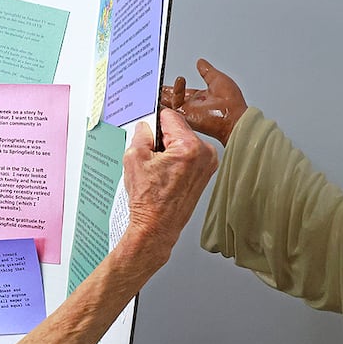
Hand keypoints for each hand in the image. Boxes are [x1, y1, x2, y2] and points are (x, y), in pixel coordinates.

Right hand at [120, 107, 218, 268]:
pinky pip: (188, 155)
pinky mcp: (206, 173)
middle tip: (150, 155)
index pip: (170, 116)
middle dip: (162, 137)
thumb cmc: (148, 201)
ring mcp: (208, 164)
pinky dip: (176, 159)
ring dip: (169, 148)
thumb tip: (146, 126)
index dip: (153, 121)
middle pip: (178, 129)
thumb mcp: (134, 157)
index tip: (146, 128)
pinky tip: (165, 174)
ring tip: (158, 168)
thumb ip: (141, 134)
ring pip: (183, 142)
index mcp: (190, 147)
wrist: (157, 227)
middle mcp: (205, 154)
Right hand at [160, 58, 247, 145]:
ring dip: (165, 92)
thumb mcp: (218, 79)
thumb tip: (200, 62)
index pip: (183, 92)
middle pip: (173, 98)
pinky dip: (174, 92)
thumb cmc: (232, 104)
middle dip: (164, 91)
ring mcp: (188, 111)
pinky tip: (179, 81)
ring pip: (170, 102)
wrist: (233, 117)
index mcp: (200, 98)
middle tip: (154, 83)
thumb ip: (206, 71)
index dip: (175, 86)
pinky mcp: (185, 115)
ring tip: (160, 82)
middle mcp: (193, 105)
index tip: (168, 79)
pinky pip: (174, 104)